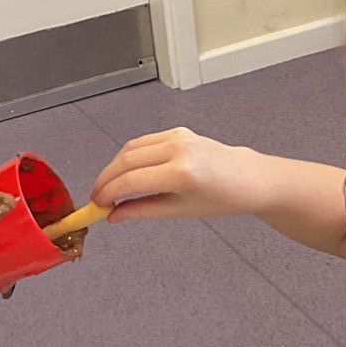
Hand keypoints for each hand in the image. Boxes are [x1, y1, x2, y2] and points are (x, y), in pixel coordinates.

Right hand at [89, 128, 265, 221]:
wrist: (248, 178)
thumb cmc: (221, 199)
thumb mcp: (179, 210)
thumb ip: (142, 210)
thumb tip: (114, 215)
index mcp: (181, 173)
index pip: (131, 181)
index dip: (108, 193)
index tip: (97, 205)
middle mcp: (178, 149)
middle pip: (126, 160)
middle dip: (106, 179)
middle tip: (97, 197)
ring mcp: (178, 137)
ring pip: (131, 148)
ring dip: (114, 166)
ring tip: (108, 187)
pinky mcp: (178, 131)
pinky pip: (144, 142)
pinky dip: (128, 156)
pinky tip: (124, 172)